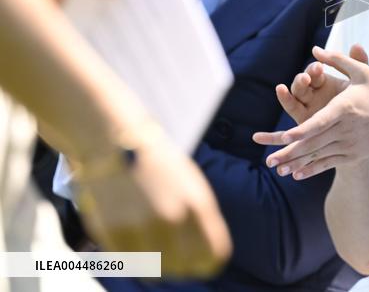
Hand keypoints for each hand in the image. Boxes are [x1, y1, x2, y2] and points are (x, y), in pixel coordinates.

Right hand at [74, 135, 230, 278]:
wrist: (114, 138)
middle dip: (182, 266)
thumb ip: (199, 217)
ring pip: (156, 271)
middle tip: (173, 255)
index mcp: (198, 204)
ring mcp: (142, 227)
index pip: (214, 254)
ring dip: (155, 263)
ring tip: (150, 244)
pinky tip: (131, 238)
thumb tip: (205, 248)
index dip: (208, 262)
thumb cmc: (156, 160)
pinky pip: (129, 262)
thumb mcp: (190, 183)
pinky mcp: (114, 232)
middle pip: (186, 267)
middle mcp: (173, 218)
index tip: (202, 261)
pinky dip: (131, 256)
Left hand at [253, 44, 368, 177]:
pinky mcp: (351, 154)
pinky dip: (311, 169)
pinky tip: (295, 175)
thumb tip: (314, 50)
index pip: (321, 121)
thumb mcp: (362, 73)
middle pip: (314, 142)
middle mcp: (346, 128)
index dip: (303, 129)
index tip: (285, 136)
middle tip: (268, 159)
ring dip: (296, 163)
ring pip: (318, 155)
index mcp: (346, 107)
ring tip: (275, 168)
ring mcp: (349, 144)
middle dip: (290, 151)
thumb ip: (338, 60)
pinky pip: (327, 163)